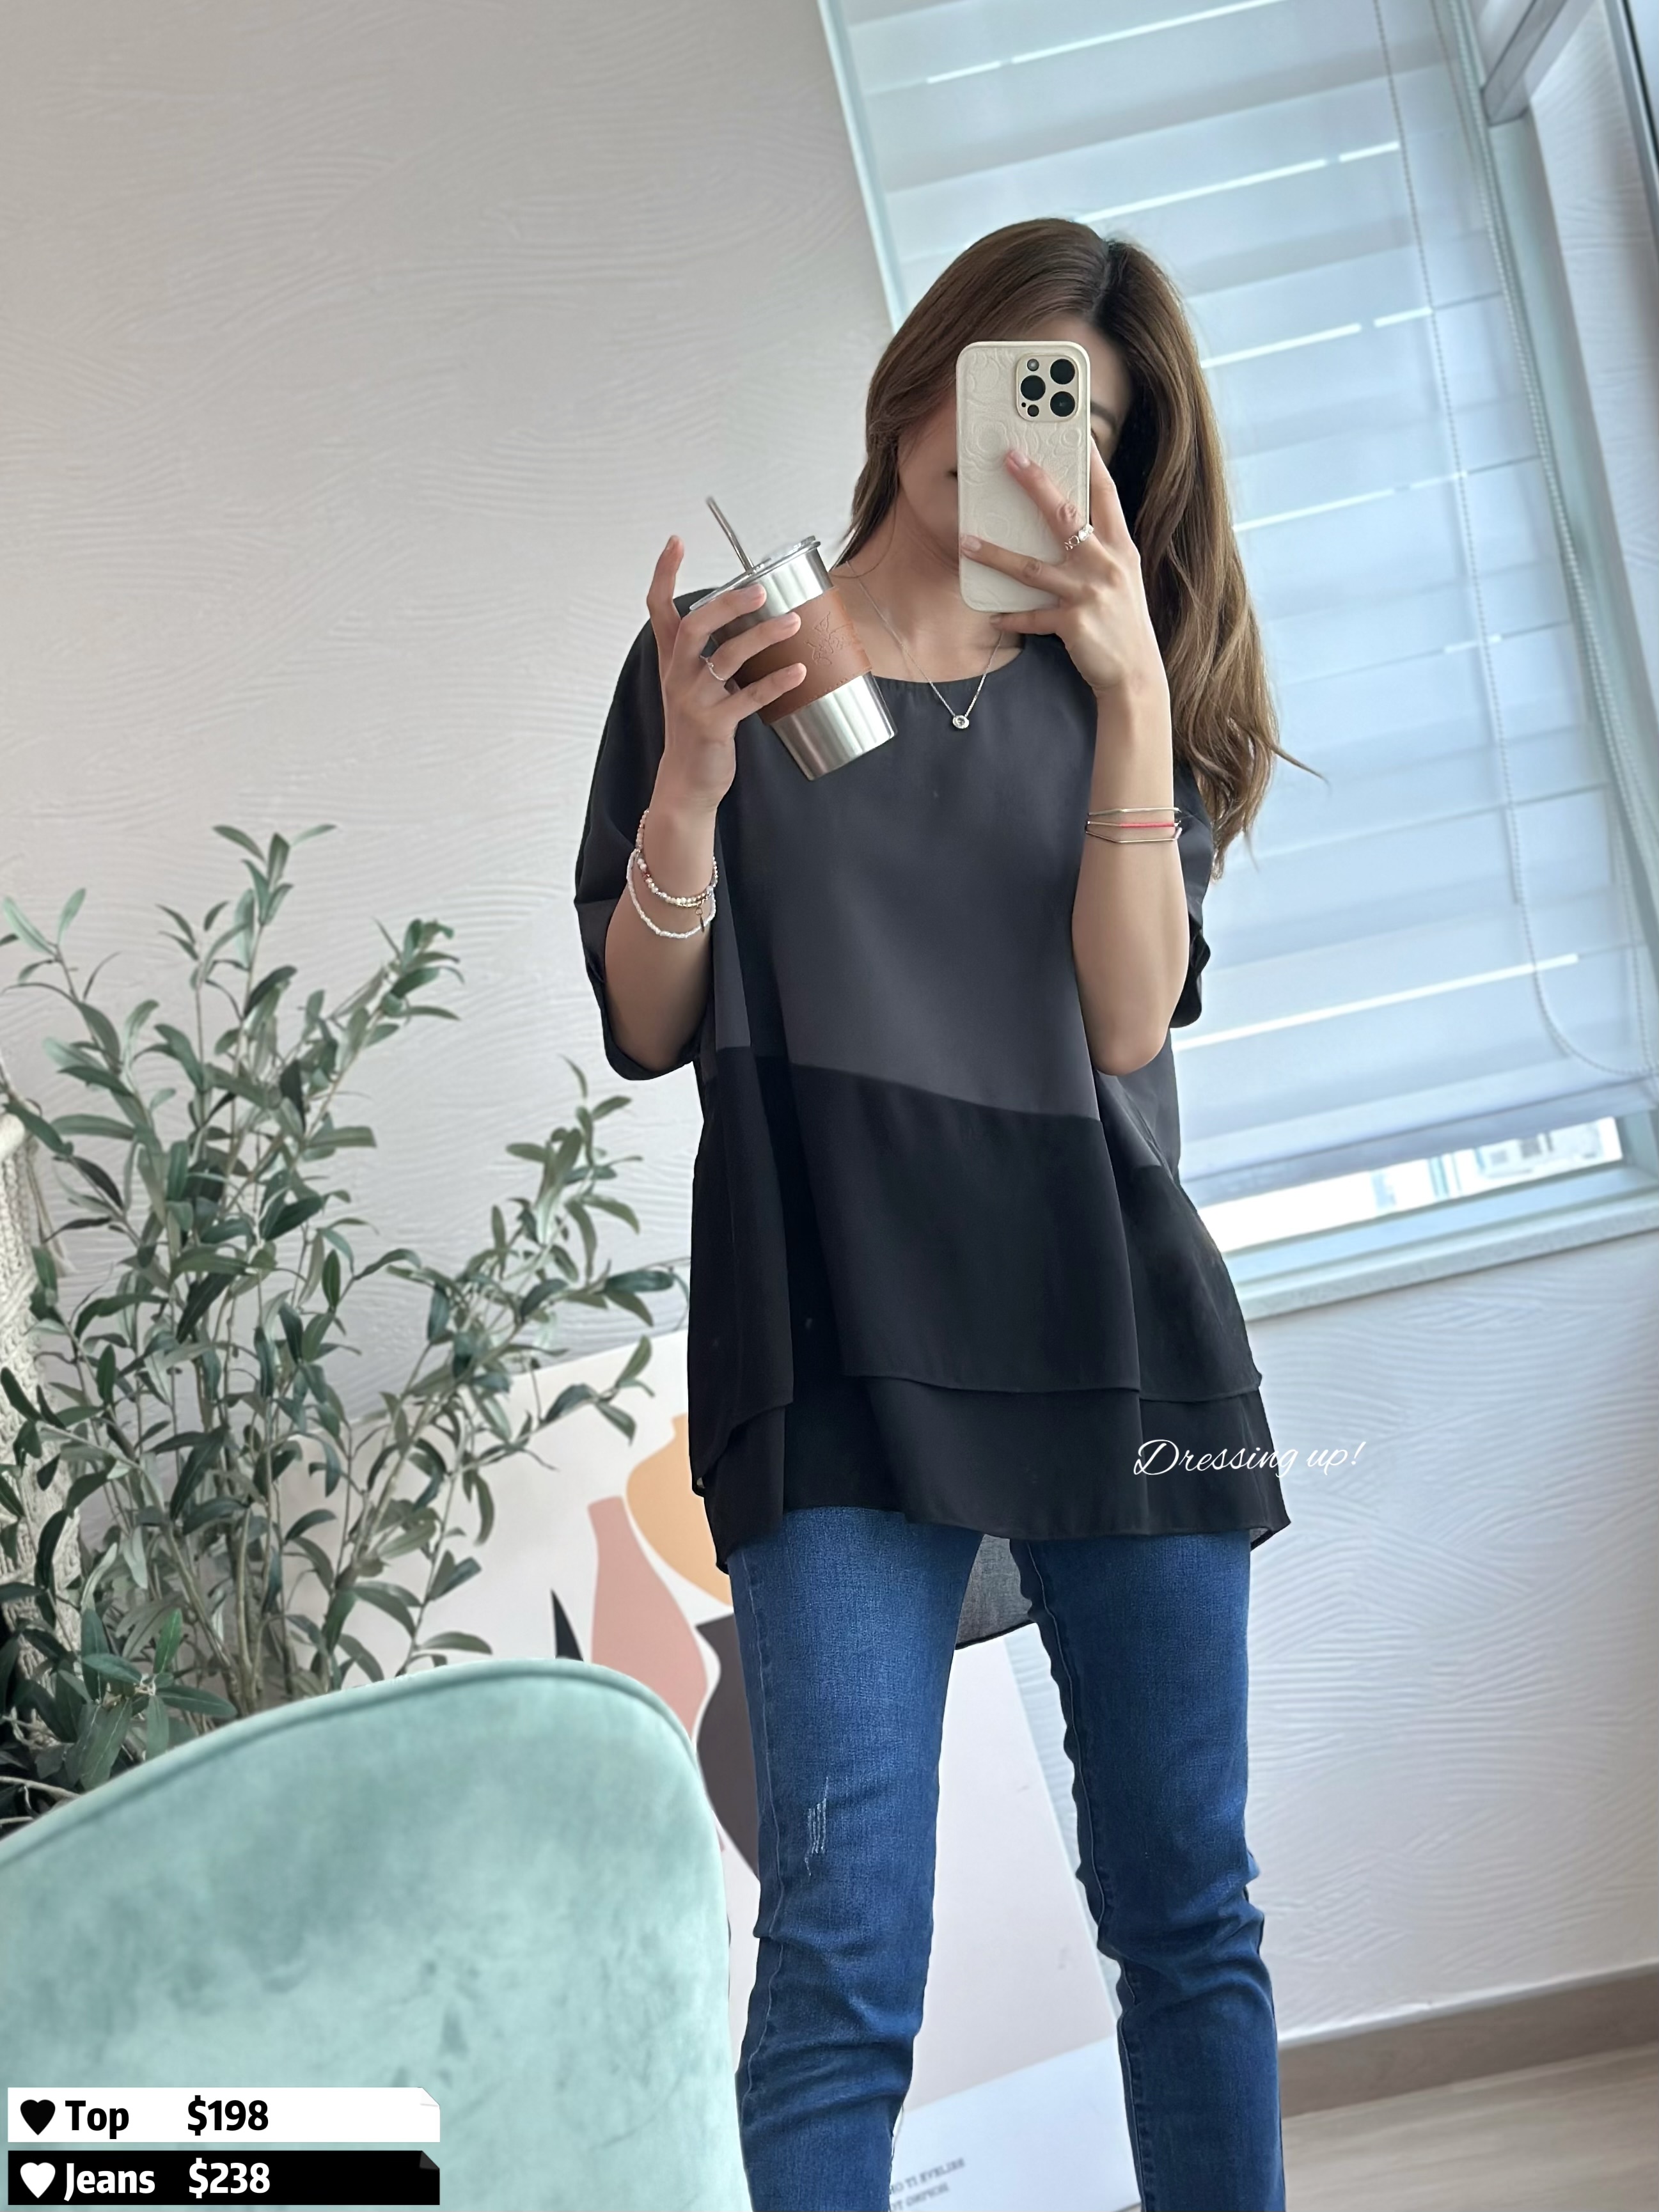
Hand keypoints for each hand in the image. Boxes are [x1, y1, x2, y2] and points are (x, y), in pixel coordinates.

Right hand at [645, 540, 806, 816]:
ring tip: (794, 623)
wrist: (686, 782)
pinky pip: (748, 698)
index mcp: (672, 661)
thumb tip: (756, 623)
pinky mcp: (713, 725)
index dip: (664, 575)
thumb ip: (713, 656)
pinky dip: (776, 683)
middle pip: (693, 626)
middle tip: (758, 590)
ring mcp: (692, 701)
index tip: (675, 542)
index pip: (659, 610)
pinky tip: (800, 672)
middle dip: (725, 603)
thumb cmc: (698, 730)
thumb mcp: (696, 687)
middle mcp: (677, 675)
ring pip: (726, 657)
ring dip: (763, 636)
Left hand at [960, 442, 1166, 703]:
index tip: (1074, 431)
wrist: (1135, 674)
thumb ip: (1098, 550)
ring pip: (1033, 567)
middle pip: (1066, 515)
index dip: (1090, 461)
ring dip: (996, 555)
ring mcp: (1088, 593)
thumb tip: (1068, 525)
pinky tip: (992, 614)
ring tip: (966, 542)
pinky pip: (1032, 617)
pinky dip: (1011, 616)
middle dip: (1036, 484)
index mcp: (1119, 548)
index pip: (1105, 494)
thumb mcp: (1120, 578)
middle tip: (1010, 459)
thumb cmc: (1122, 623)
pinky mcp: (1073, 624)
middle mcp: (1105, 564)